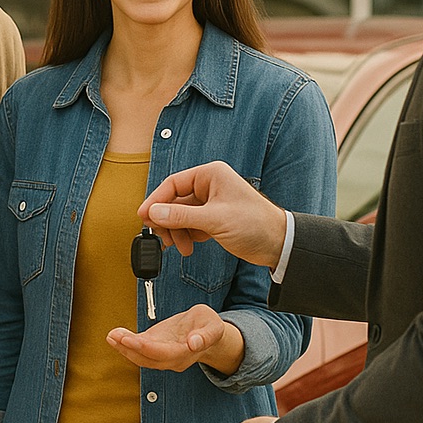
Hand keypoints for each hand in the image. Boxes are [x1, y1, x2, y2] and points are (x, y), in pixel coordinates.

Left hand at [107, 304, 244, 374]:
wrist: (205, 332)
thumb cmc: (209, 326)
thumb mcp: (213, 325)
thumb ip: (205, 335)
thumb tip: (194, 343)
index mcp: (186, 353)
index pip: (164, 354)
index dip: (146, 348)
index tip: (131, 340)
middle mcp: (172, 359)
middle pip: (148, 358)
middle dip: (129, 348)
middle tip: (114, 335)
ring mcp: (162, 355)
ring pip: (140, 357)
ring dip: (124, 348)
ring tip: (111, 336)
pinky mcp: (154, 348)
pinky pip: (138, 351)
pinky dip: (125, 345)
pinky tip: (114, 336)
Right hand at [139, 161, 286, 266]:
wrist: (279, 244)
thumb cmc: (255, 224)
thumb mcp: (215, 220)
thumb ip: (182, 216)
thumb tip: (153, 213)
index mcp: (211, 175)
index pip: (173, 184)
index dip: (156, 200)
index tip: (143, 216)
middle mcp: (209, 186)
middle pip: (174, 202)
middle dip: (167, 221)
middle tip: (162, 237)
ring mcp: (210, 203)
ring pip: (180, 216)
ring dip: (176, 232)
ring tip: (180, 247)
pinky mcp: (212, 219)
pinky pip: (189, 225)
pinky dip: (186, 237)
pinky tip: (189, 247)